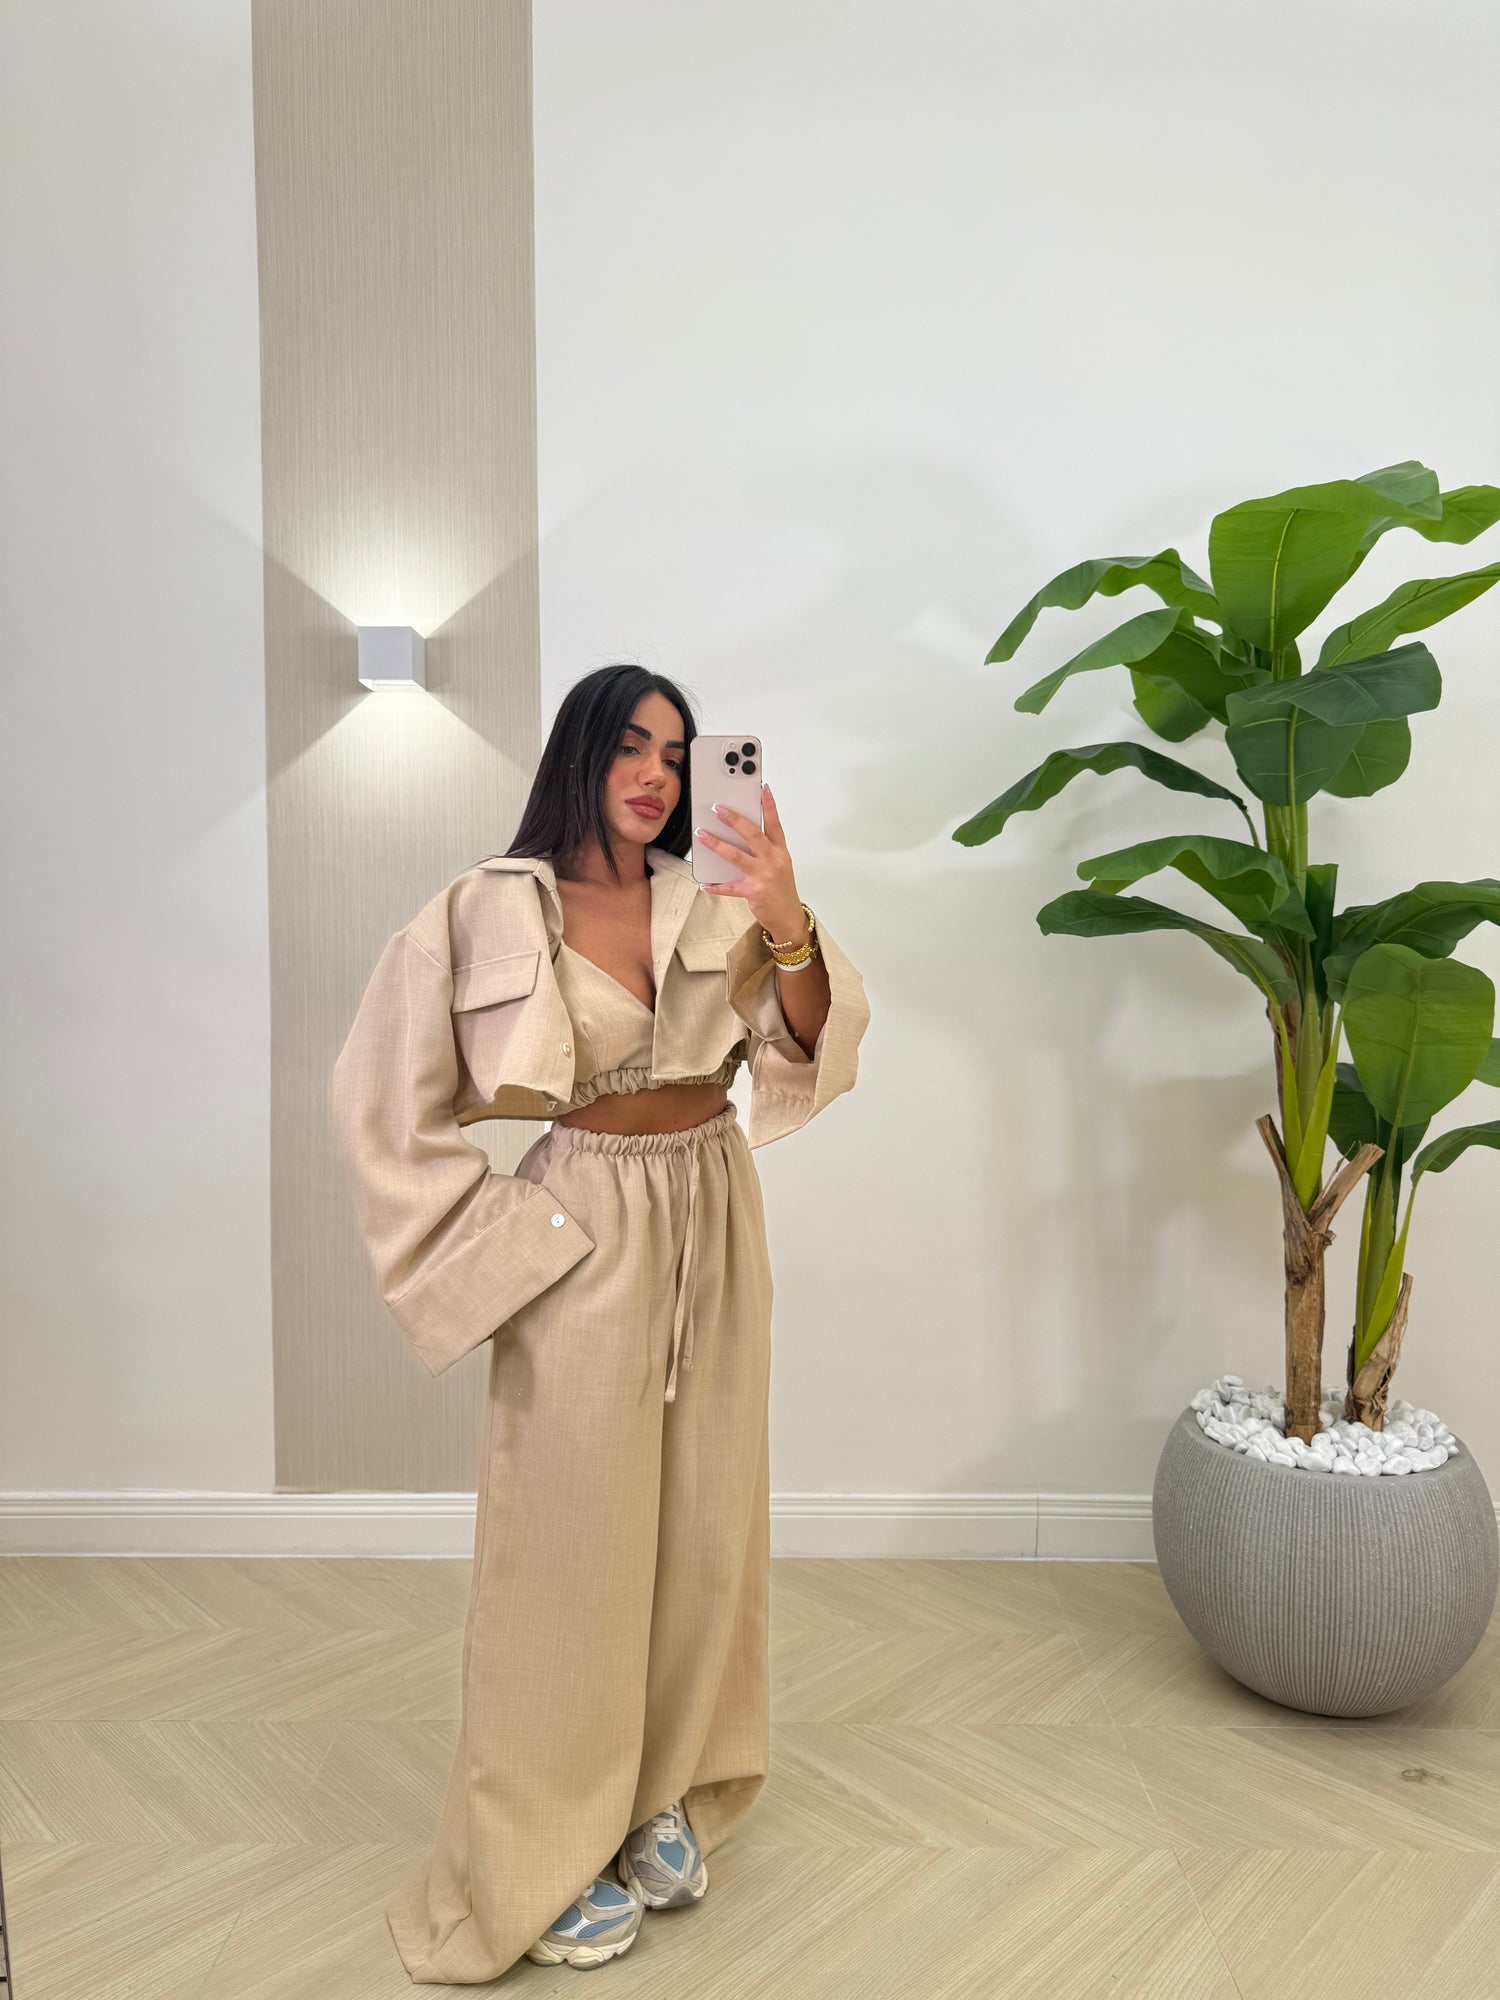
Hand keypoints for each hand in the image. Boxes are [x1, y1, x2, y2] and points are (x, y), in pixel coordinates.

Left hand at [695, 782, 806, 941]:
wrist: (787, 916)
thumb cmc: (780, 887)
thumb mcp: (778, 863)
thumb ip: (763, 848)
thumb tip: (737, 832)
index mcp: (780, 851)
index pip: (774, 823)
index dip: (769, 805)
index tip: (762, 788)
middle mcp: (773, 860)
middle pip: (753, 835)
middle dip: (735, 820)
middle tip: (719, 808)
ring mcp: (764, 876)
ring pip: (737, 856)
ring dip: (717, 844)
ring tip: (702, 834)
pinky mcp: (754, 892)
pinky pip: (730, 887)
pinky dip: (716, 886)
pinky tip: (704, 883)